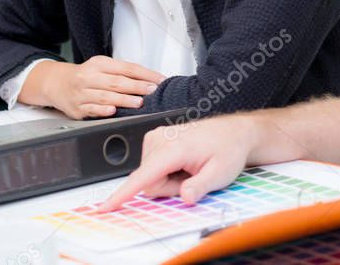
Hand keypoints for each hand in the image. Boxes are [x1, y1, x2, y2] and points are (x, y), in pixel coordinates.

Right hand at [23, 56, 164, 118]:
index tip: (159, 80)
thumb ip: (123, 73)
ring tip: (139, 102)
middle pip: (116, 82)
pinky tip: (112, 111)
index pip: (126, 68)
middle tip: (152, 90)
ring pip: (105, 96)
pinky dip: (102, 110)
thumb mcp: (102, 67)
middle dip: (137, 86)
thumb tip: (150, 81)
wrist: (56, 83)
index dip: (145, 74)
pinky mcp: (77, 108)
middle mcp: (89, 77)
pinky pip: (91, 109)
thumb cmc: (86, 76)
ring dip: (124, 100)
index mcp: (99, 64)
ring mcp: (82, 93)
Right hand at [100, 114, 254, 210]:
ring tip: (190, 167)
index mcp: (175, 147)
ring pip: (149, 177)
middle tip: (193, 177)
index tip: (106, 206)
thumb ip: (201, 186)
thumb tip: (186, 197)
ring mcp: (156, 138)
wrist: (234, 132)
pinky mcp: (155, 140)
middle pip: (149, 182)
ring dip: (169, 180)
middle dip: (169, 188)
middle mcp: (161, 139)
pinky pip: (151, 168)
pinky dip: (167, 171)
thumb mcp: (222, 173)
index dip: (124, 194)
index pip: (144, 176)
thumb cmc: (228, 149)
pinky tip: (184, 162)